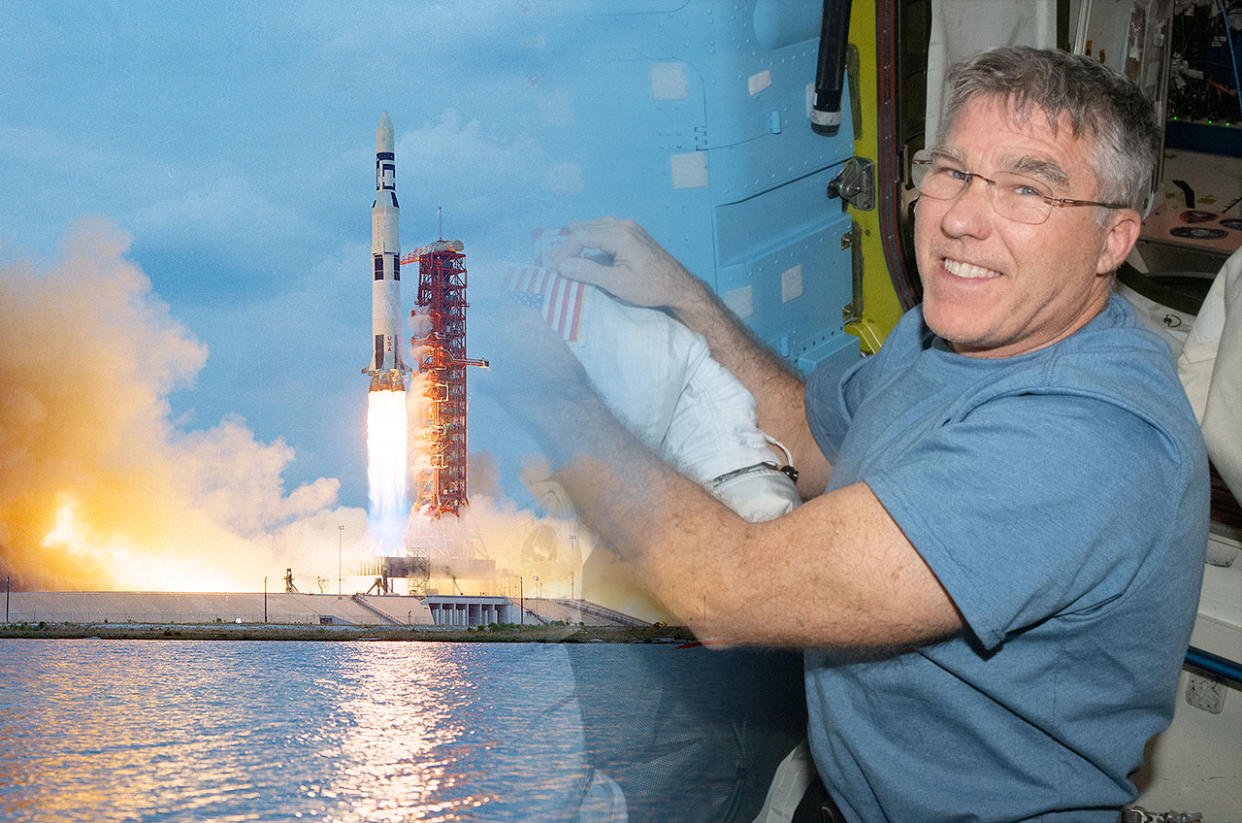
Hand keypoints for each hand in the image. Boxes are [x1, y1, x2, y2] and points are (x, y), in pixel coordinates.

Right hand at [548, 217, 702, 311]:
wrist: (679, 287)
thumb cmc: (650, 287)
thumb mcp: (616, 283)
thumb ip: (588, 271)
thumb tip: (561, 265)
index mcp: (619, 235)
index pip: (581, 237)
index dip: (564, 251)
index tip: (553, 266)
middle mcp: (624, 225)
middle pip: (587, 229)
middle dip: (568, 244)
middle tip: (551, 258)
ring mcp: (631, 227)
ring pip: (597, 226)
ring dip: (579, 237)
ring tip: (562, 247)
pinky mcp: (635, 233)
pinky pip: (607, 228)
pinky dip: (592, 235)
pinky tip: (585, 240)